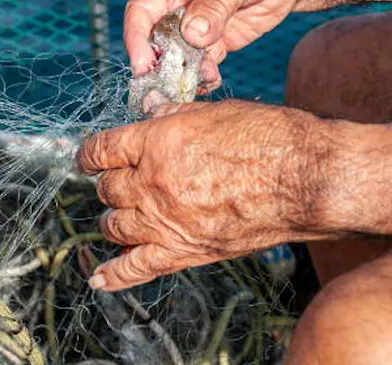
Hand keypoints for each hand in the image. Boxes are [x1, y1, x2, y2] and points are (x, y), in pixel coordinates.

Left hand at [77, 100, 337, 291]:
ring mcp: (166, 221)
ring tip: (122, 216)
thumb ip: (172, 116)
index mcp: (156, 142)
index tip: (87, 158)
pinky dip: (115, 275)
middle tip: (121, 182)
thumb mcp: (214, 112)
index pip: (102, 149)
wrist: (305, 178)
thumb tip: (148, 113)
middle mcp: (152, 183)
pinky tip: (100, 278)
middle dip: (111, 183)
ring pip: (115, 226)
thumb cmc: (268, 138)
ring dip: (113, 220)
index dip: (89, 154)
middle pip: (108, 189)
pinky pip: (137, 269)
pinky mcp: (186, 251)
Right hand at [125, 0, 315, 90]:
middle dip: (160, 61)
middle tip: (169, 81)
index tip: (144, 63)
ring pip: (177, 54)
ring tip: (203, 76)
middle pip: (155, 37)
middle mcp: (177, 0)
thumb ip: (214, 5)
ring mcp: (195, 23)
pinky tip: (211, 80)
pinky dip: (203, 75)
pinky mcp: (215, 40)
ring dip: (183, 71)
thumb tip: (191, 35)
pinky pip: (200, 62)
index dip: (137, 38)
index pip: (142, 9)